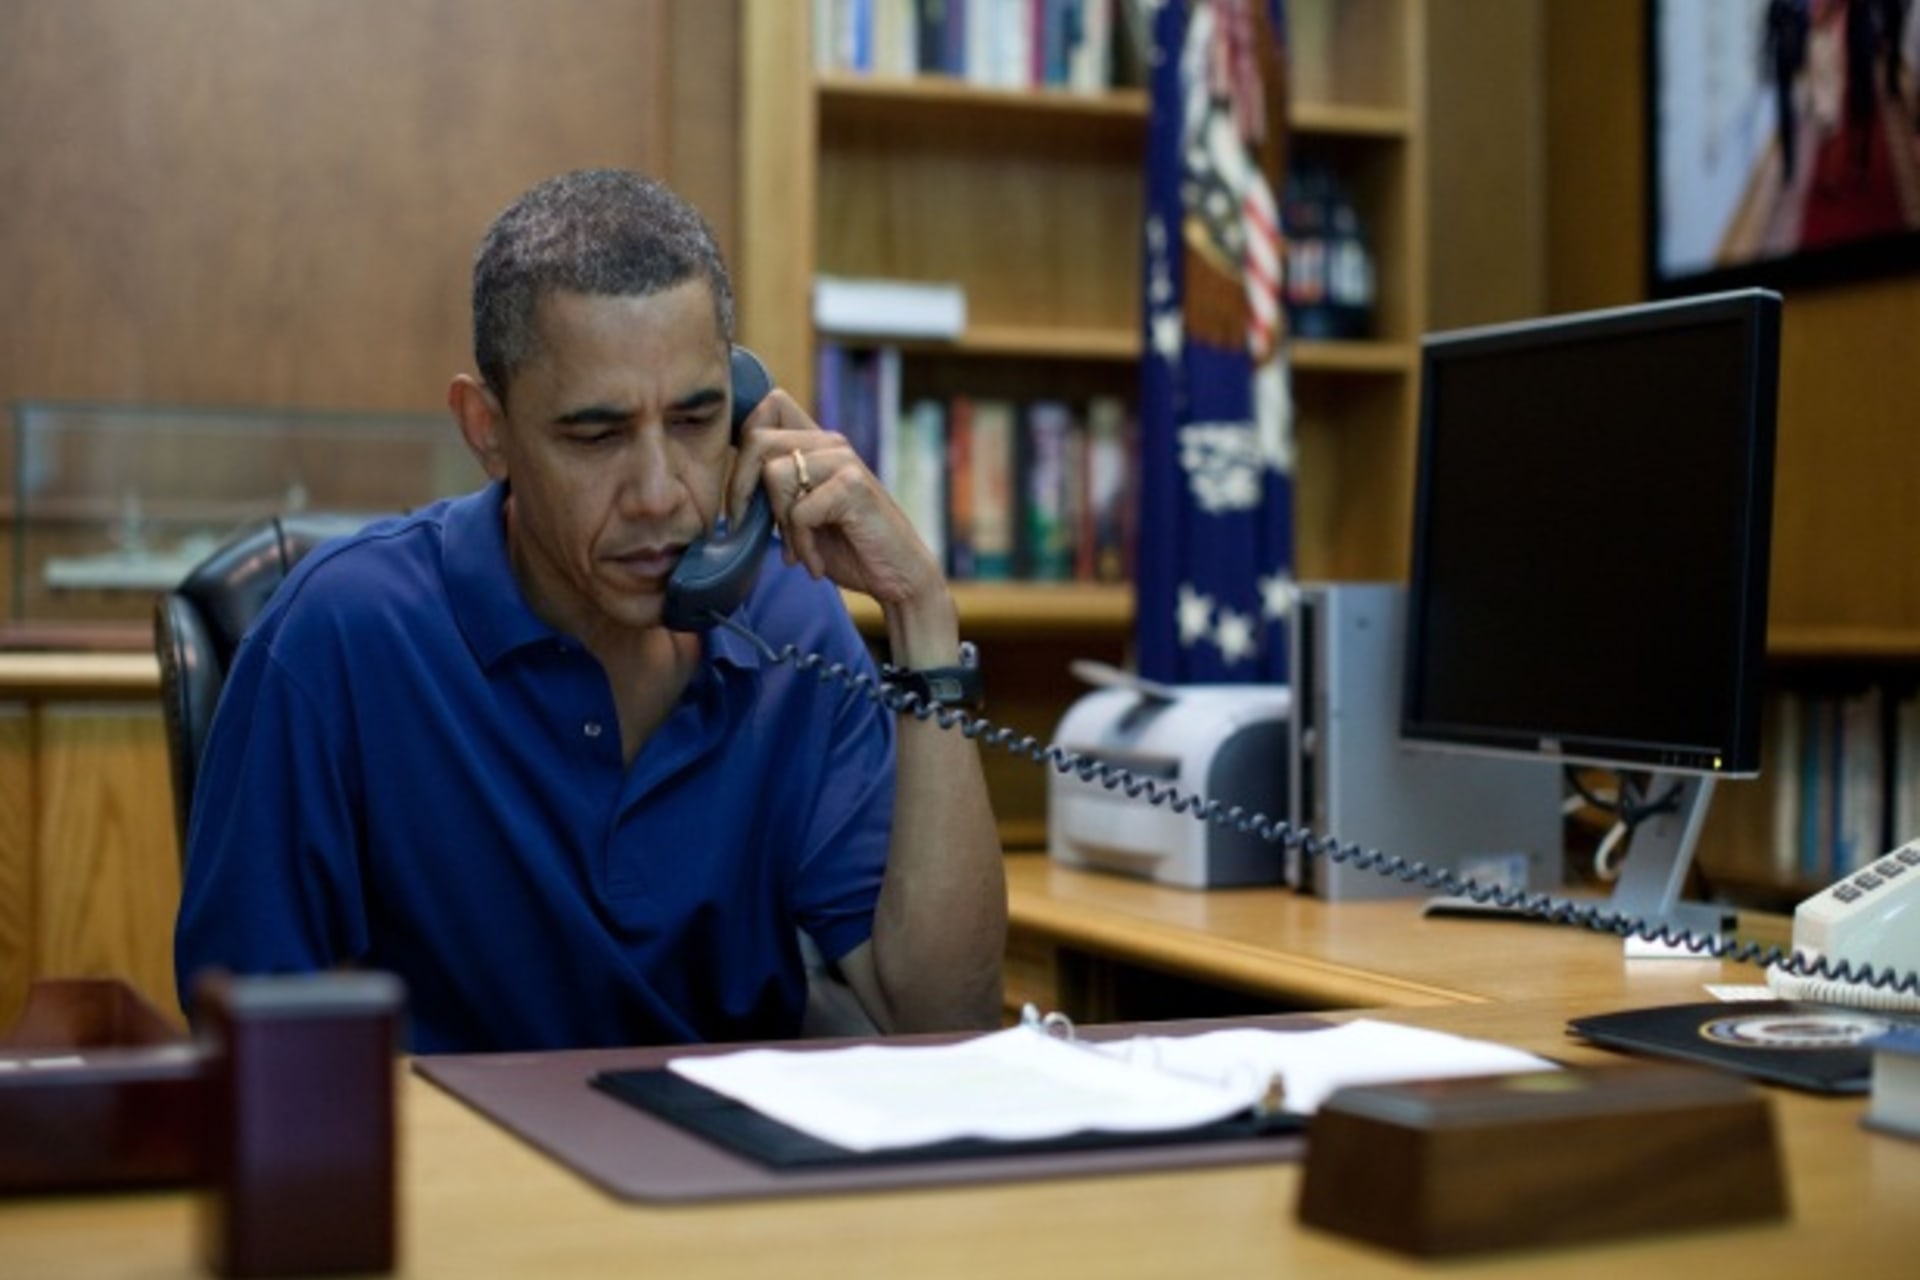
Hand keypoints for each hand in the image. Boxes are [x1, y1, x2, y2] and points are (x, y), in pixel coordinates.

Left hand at [727, 390, 944, 615]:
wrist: (898, 577)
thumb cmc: (848, 547)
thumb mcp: (801, 513)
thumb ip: (775, 490)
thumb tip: (730, 486)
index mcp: (817, 443)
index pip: (767, 406)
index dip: (741, 441)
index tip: (740, 489)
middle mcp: (830, 443)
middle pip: (756, 438)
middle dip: (741, 490)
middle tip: (753, 528)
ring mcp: (843, 461)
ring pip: (774, 474)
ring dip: (779, 524)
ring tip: (799, 550)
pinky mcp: (853, 486)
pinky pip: (799, 511)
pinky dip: (802, 546)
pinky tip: (817, 563)